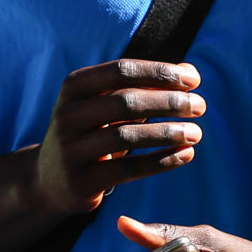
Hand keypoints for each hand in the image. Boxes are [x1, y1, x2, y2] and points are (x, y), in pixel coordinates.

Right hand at [31, 62, 205, 214]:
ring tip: (196, 133)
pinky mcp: (82, 181)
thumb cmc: (92, 130)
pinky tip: (186, 154)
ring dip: (168, 133)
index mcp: (75, 87)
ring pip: (127, 136)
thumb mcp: (110, 103)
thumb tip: (190, 70)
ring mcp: (71, 149)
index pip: (122, 70)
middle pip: (126, 101)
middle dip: (169, 102)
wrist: (51, 179)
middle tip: (200, 106)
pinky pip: (128, 169)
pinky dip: (161, 161)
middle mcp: (68, 114)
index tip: (194, 80)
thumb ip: (148, 85)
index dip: (160, 72)